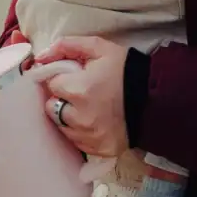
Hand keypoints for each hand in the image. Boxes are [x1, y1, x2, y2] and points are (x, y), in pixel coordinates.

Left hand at [34, 36, 128, 158]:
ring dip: (68, 116)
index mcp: (79, 89)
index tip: (70, 77)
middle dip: (61, 98)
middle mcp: (80, 117)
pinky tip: (93, 120)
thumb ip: (68, 46)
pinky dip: (80, 131)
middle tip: (77, 91)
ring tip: (85, 106)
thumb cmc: (125, 70)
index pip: (51, 84)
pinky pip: (76, 141)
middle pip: (52, 107)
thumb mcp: (99, 48)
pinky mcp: (98, 150)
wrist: (154, 97)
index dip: (60, 78)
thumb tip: (42, 56)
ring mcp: (89, 137)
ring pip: (62, 126)